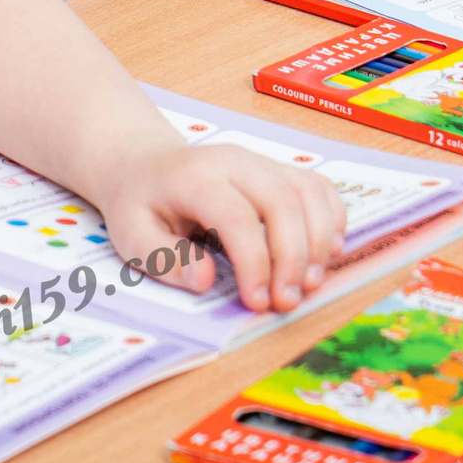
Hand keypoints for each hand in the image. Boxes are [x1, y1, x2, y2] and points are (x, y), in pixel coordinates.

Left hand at [93, 142, 346, 314]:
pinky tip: (326, 254)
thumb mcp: (131, 236)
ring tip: (309, 285)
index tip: (258, 302)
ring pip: (307, 191)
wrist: (145, 165)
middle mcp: (233, 160)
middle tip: (286, 302)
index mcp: (193, 176)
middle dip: (293, 258)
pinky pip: (318, 187)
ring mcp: (260, 161)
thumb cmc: (140, 205)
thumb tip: (206, 279)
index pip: (237, 216)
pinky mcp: (278, 169)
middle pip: (281, 201)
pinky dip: (331, 220)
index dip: (255, 263)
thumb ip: (165, 259)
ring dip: (318, 242)